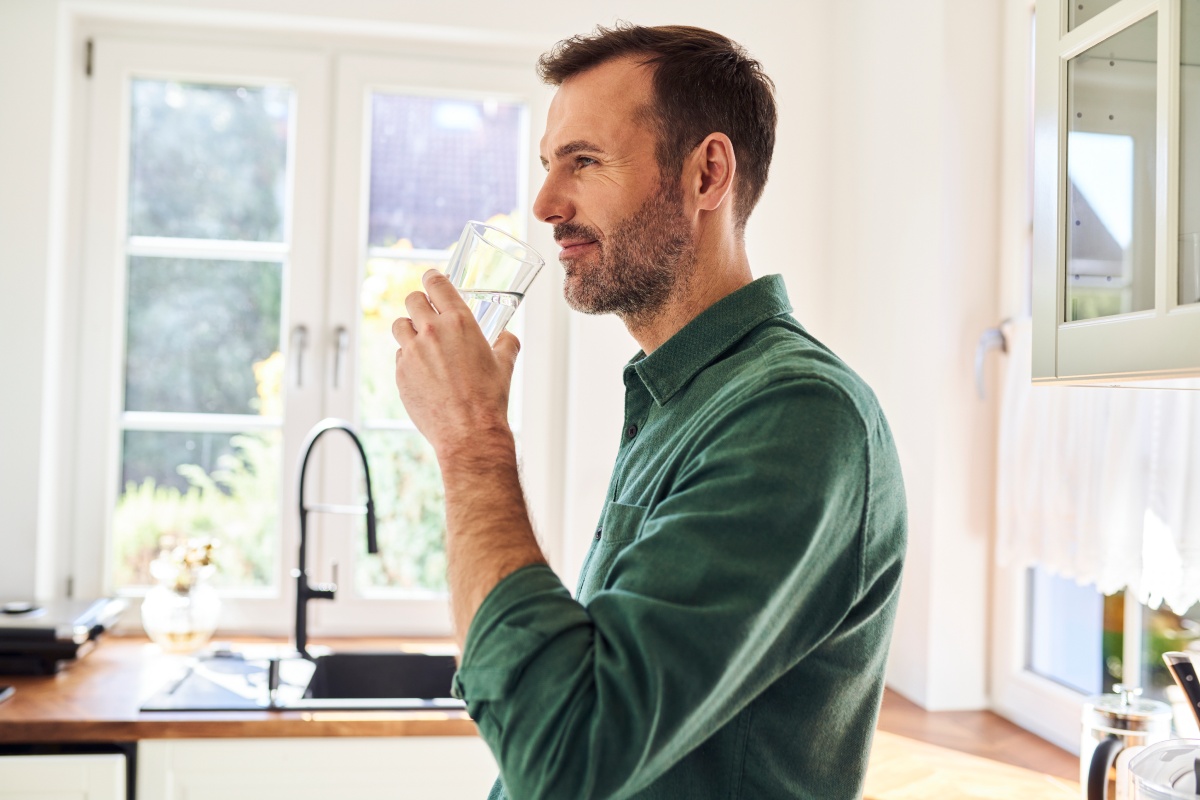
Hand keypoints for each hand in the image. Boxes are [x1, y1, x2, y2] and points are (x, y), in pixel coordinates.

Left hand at [392, 270, 520, 457]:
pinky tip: (423, 371)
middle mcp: (432, 331)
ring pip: (399, 325)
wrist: (469, 432)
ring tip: (420, 341)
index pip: (436, 283)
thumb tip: (508, 338)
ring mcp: (412, 352)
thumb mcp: (504, 365)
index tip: (431, 280)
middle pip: (412, 299)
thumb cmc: (489, 398)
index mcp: (459, 321)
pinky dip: (408, 358)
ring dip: (408, 328)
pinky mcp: (401, 373)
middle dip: (419, 303)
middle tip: (426, 312)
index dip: (432, 278)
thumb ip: (506, 344)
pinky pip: (399, 355)